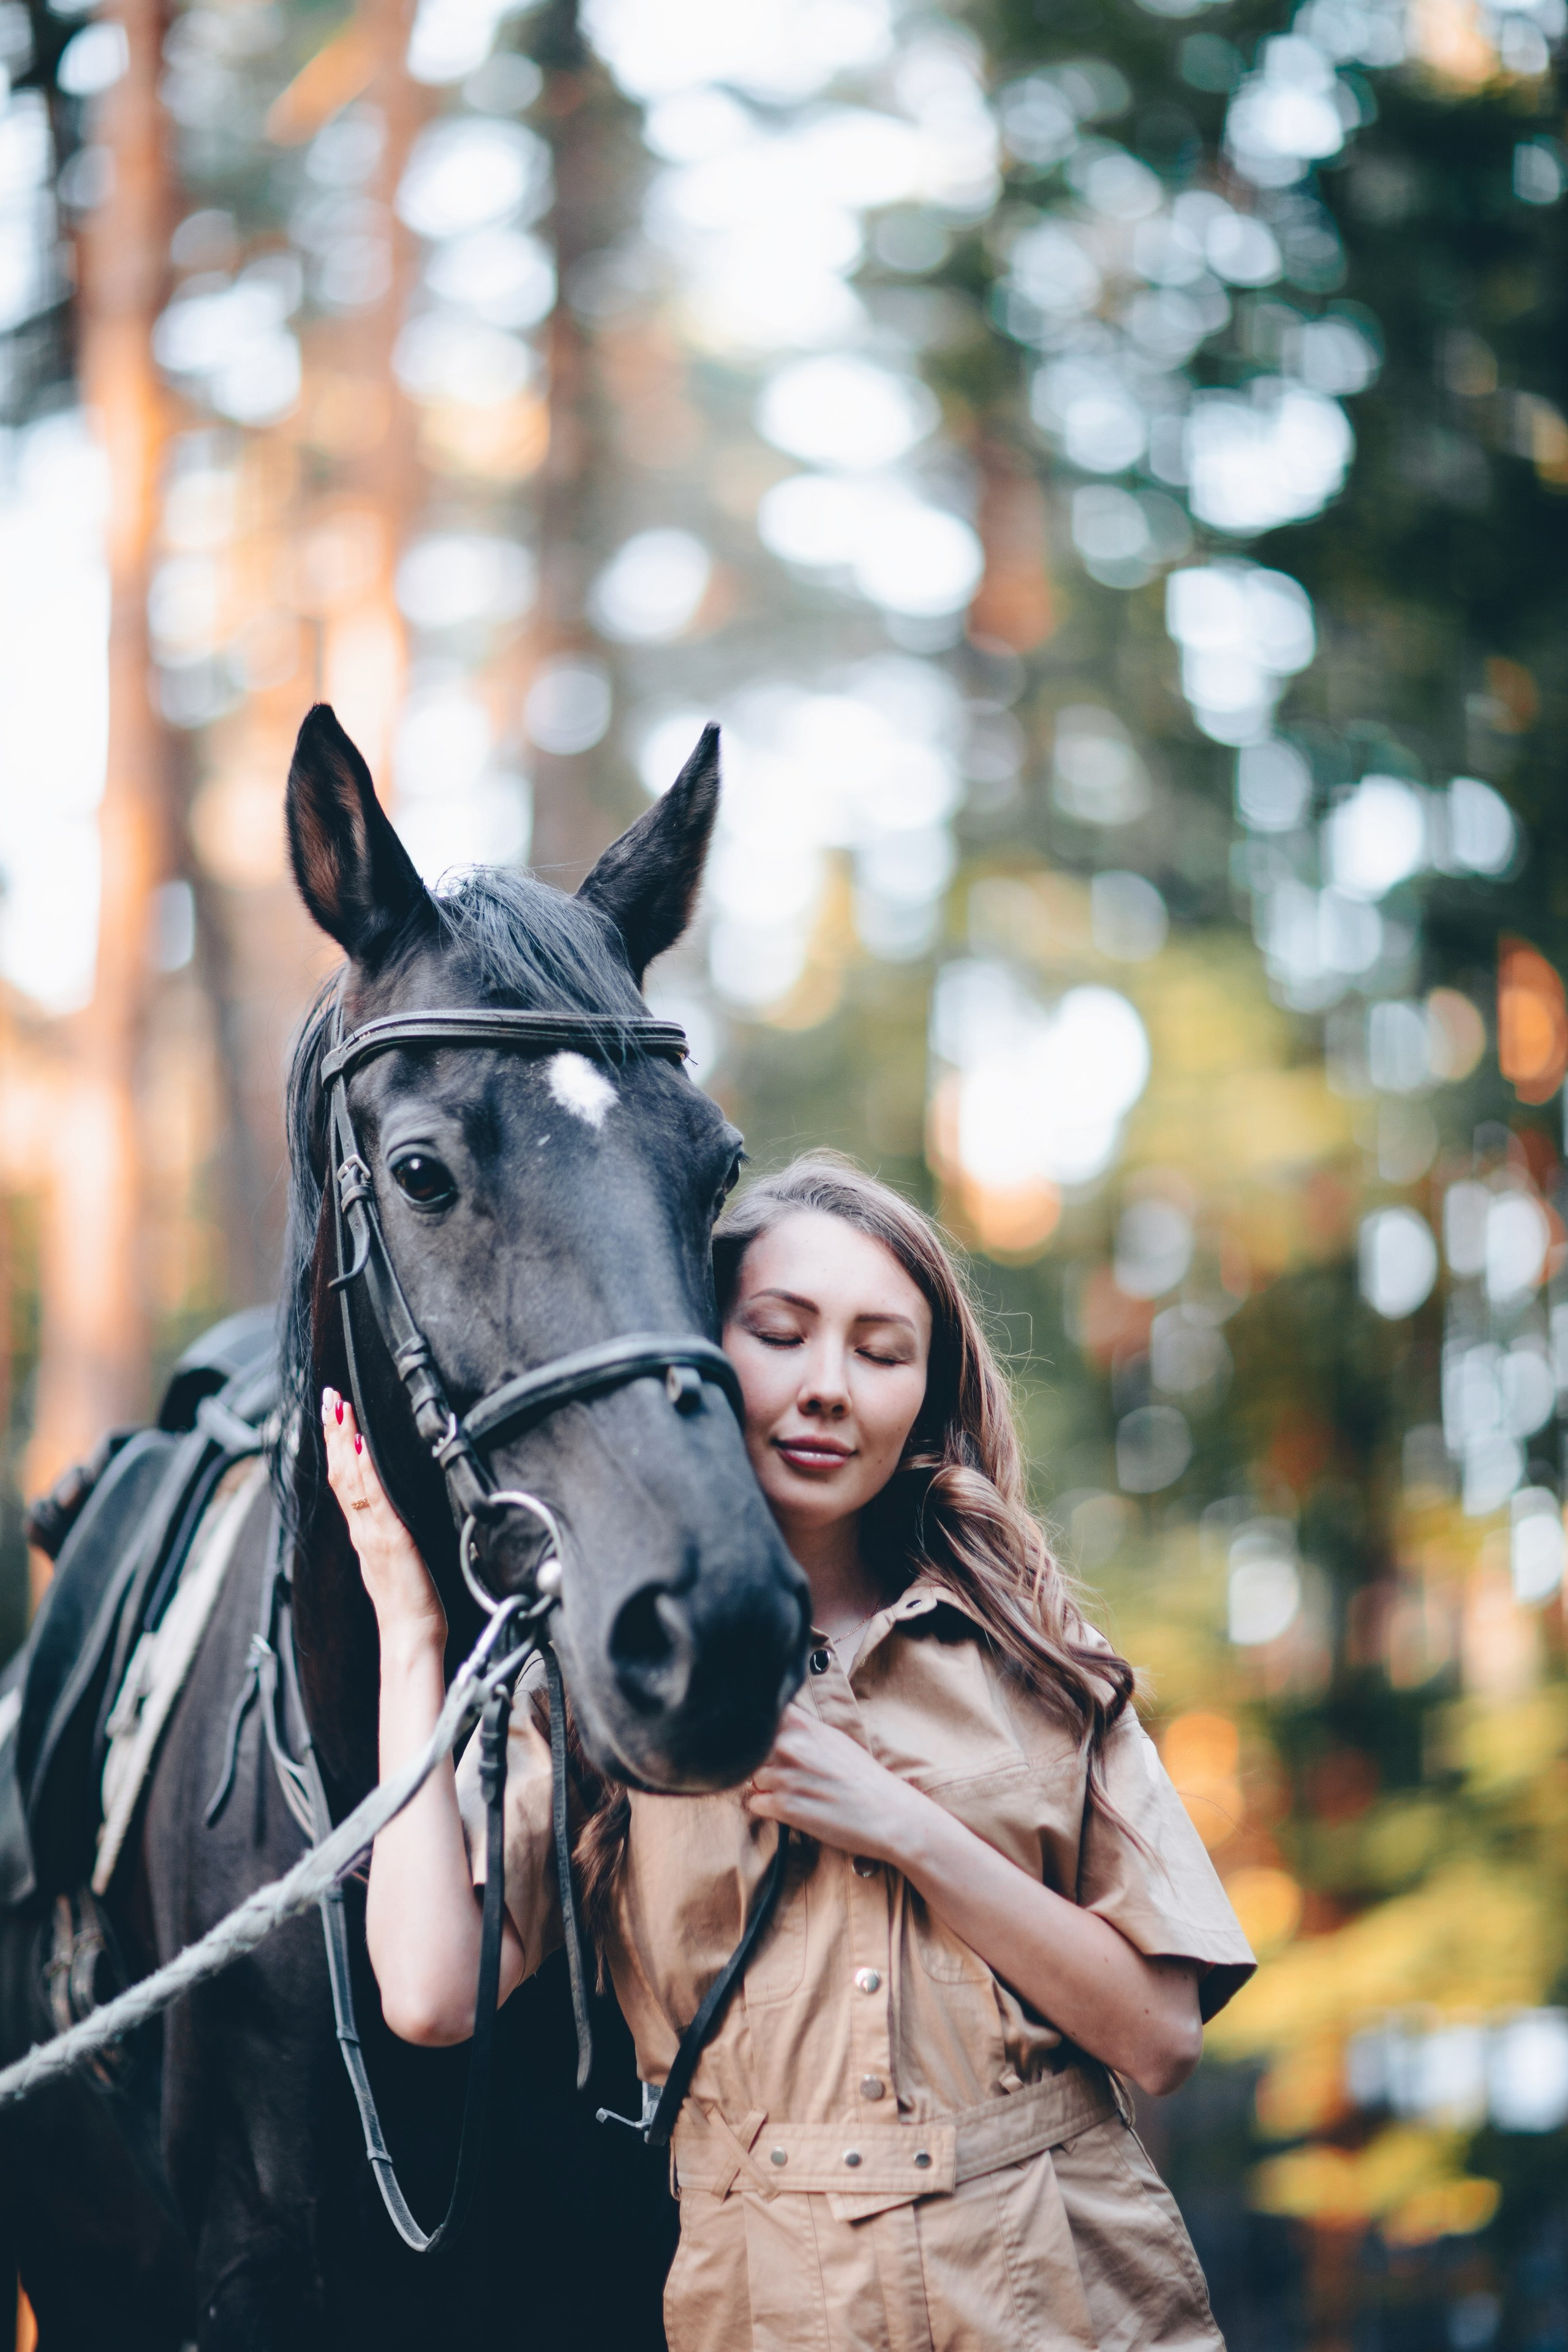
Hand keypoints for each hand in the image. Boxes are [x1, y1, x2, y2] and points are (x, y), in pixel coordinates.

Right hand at [321, 1387, 446, 1651]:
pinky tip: (361, 1445)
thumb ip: (393, 1537)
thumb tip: (396, 1514)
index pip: (345, 1483)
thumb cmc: (413, 1607)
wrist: (411, 1641)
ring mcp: (374, 1535)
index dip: (337, 1448)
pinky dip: (366, 1470)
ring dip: (344, 1440)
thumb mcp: (400, 1563)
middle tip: (328, 1397)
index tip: (334, 1416)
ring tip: (338, 1407)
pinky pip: (376, 1499)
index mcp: (365, 1535)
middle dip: (334, 1433)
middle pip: (341, 1474)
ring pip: (351, 1480)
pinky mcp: (393, 1541)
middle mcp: (363, 1531)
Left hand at [743, 1703, 919, 1862]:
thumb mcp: (835, 1741)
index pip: (763, 1712)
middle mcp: (792, 1747)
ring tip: (791, 1791)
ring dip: (765, 1785)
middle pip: (751, 1746)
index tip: (759, 1732)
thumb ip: (803, 1730)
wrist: (888, 1815)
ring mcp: (786, 1777)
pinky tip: (787, 1808)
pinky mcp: (784, 1808)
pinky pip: (755, 1803)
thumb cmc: (865, 1779)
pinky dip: (765, 1807)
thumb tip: (776, 1725)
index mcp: (806, 1727)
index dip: (757, 1722)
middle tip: (782, 1770)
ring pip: (752, 1776)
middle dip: (761, 1758)